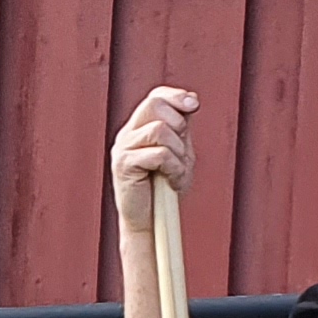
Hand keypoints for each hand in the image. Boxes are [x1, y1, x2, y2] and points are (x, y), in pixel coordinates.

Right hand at [111, 86, 200, 233]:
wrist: (151, 221)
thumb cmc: (165, 188)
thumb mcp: (179, 152)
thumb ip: (182, 128)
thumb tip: (189, 101)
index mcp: (139, 128)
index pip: (155, 97)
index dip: (176, 96)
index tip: (194, 105)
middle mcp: (127, 135)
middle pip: (154, 104)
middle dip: (178, 123)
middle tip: (180, 149)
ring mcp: (122, 149)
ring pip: (159, 130)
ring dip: (178, 152)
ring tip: (176, 170)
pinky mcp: (124, 166)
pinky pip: (159, 154)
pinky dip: (174, 168)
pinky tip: (171, 181)